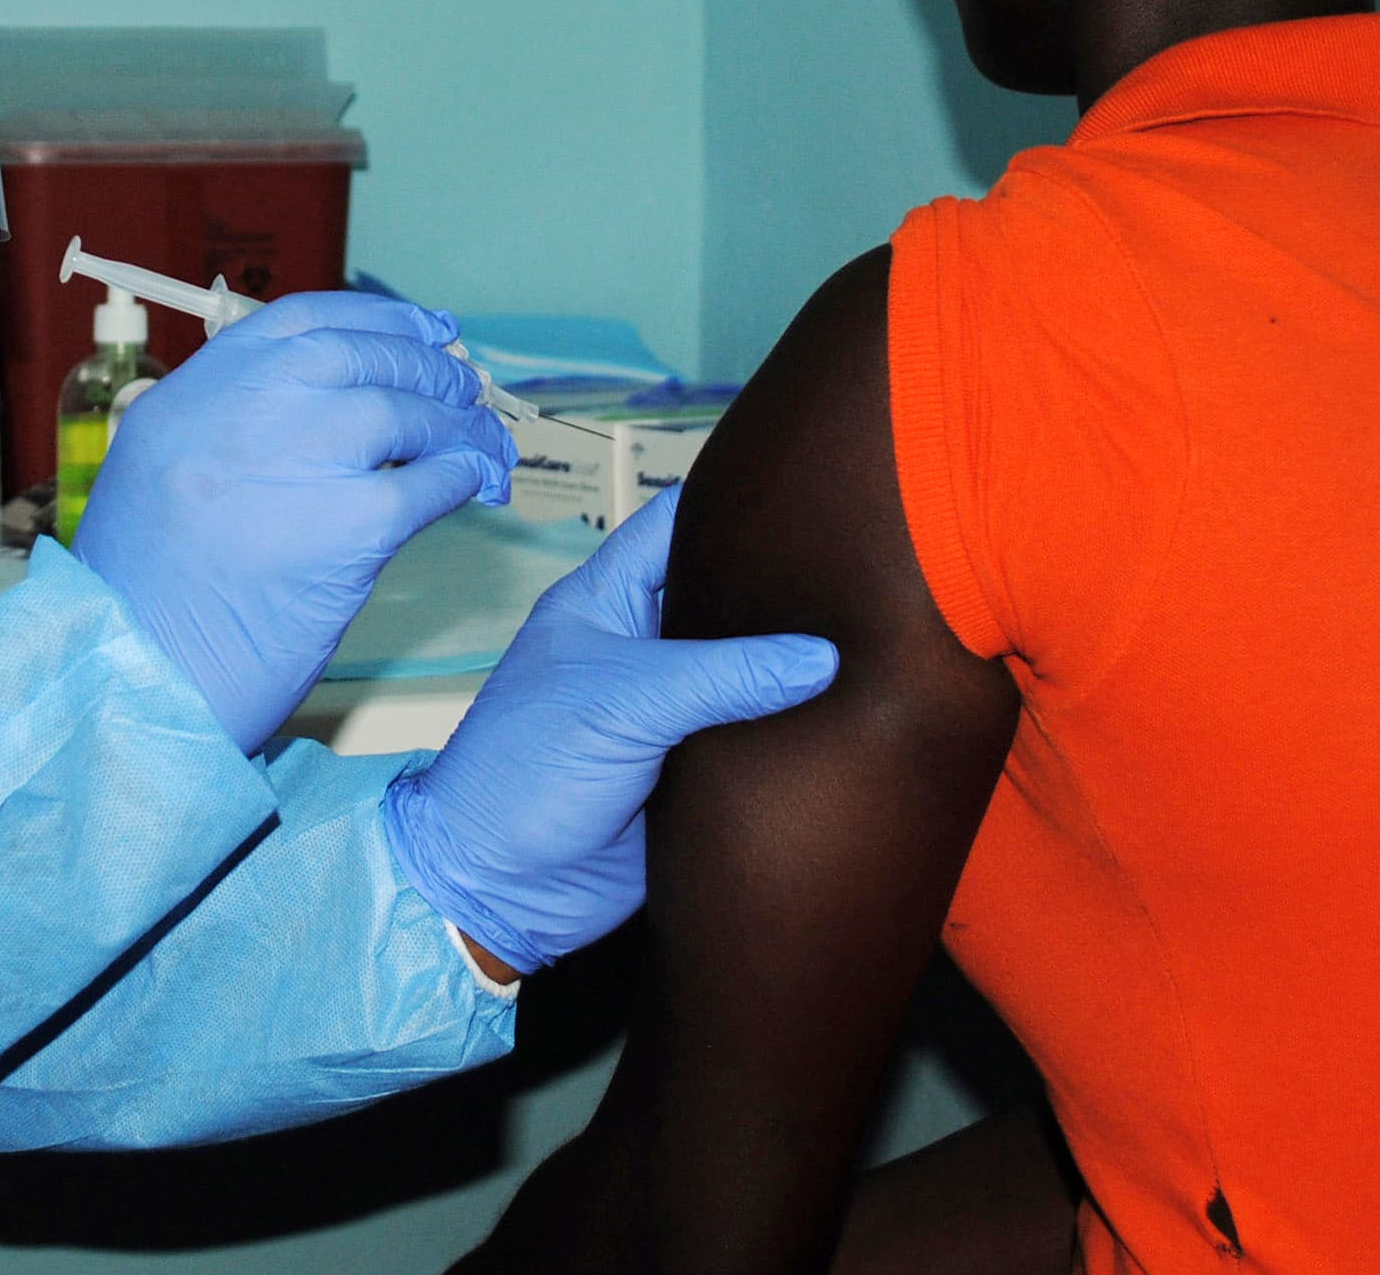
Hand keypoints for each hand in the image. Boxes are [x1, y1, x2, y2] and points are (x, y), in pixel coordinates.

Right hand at [74, 290, 515, 752]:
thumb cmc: (147, 600)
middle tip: (462, 387)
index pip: (299, 321)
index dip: (375, 319)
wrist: (138, 682)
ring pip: (401, 411)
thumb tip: (331, 403)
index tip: (421, 329)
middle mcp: (238, 413)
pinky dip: (462, 476)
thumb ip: (229, 429)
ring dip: (456, 423)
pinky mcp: (346, 528)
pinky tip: (475, 484)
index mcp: (189, 397)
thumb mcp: (161, 477)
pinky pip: (428, 481)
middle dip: (424, 365)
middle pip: (357, 356)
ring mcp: (293, 462)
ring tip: (481, 441)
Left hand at [382, 487, 839, 974]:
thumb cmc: (526, 772)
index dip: (731, 504)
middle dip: (779, 591)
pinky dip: (791, 731)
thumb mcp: (624, 703)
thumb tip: (821, 657)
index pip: (674, 525)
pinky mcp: (692, 771)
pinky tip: (853, 716)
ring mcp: (669, 711)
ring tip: (877, 640)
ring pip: (746, 672)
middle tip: (863, 575)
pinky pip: (752, 738)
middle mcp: (642, 648)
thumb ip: (723, 675)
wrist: (502, 888)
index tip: (807, 492)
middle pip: (721, 598)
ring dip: (792, 668)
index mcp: (606, 602)